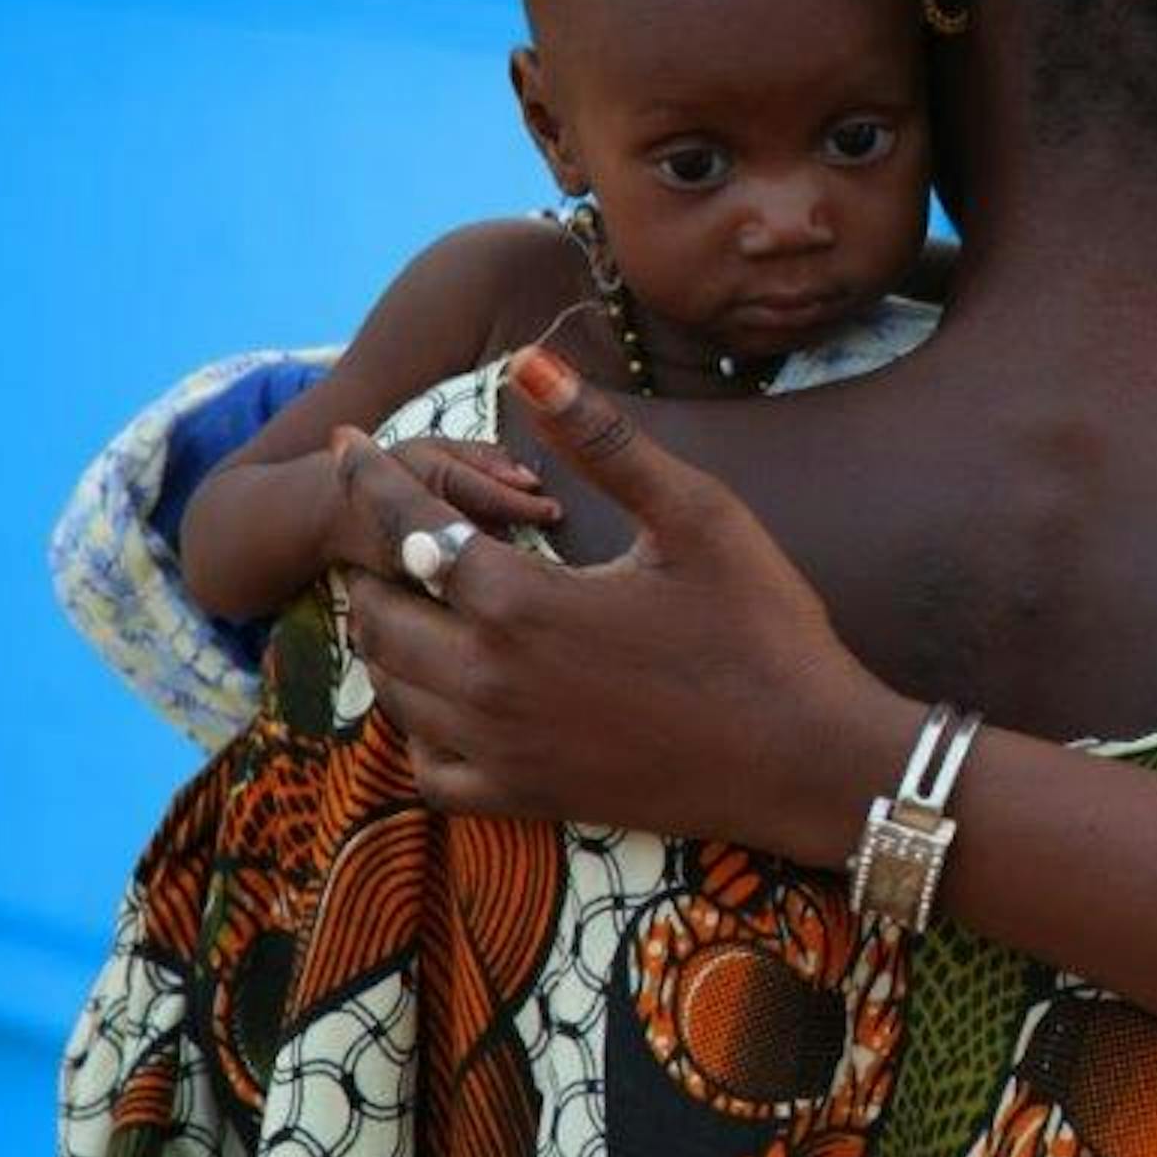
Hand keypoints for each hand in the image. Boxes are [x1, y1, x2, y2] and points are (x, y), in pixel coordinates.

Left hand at [334, 350, 914, 861]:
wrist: (808, 756)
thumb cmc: (764, 626)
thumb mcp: (698, 514)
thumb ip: (605, 440)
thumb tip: (528, 361)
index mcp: (522, 602)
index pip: (408, 527)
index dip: (371, 478)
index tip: (349, 442)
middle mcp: (489, 679)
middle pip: (380, 610)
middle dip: (372, 558)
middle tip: (392, 524)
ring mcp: (500, 746)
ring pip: (391, 686)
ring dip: (387, 633)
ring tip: (410, 593)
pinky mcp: (524, 795)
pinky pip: (426, 766)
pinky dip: (415, 723)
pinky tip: (448, 691)